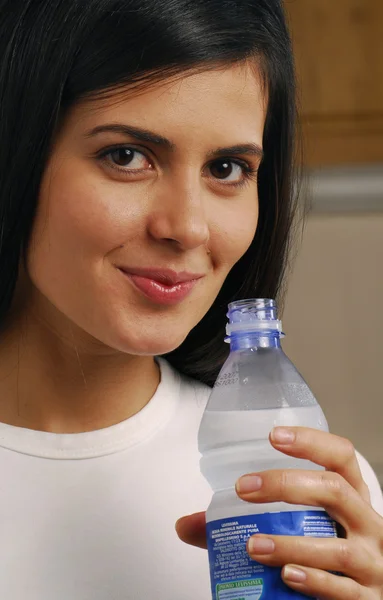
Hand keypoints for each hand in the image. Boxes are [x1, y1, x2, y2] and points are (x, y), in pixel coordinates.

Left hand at [176, 427, 382, 598]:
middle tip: (245, 489)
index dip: (312, 441)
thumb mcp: (305, 529)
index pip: (341, 456)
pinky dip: (313, 581)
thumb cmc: (331, 553)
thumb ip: (244, 524)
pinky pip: (343, 589)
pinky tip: (287, 576)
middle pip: (335, 490)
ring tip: (254, 545)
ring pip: (338, 547)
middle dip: (287, 485)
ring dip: (291, 544)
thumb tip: (186, 524)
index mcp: (353, 498)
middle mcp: (368, 523)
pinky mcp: (368, 599)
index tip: (274, 436)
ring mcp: (373, 562)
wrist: (365, 596)